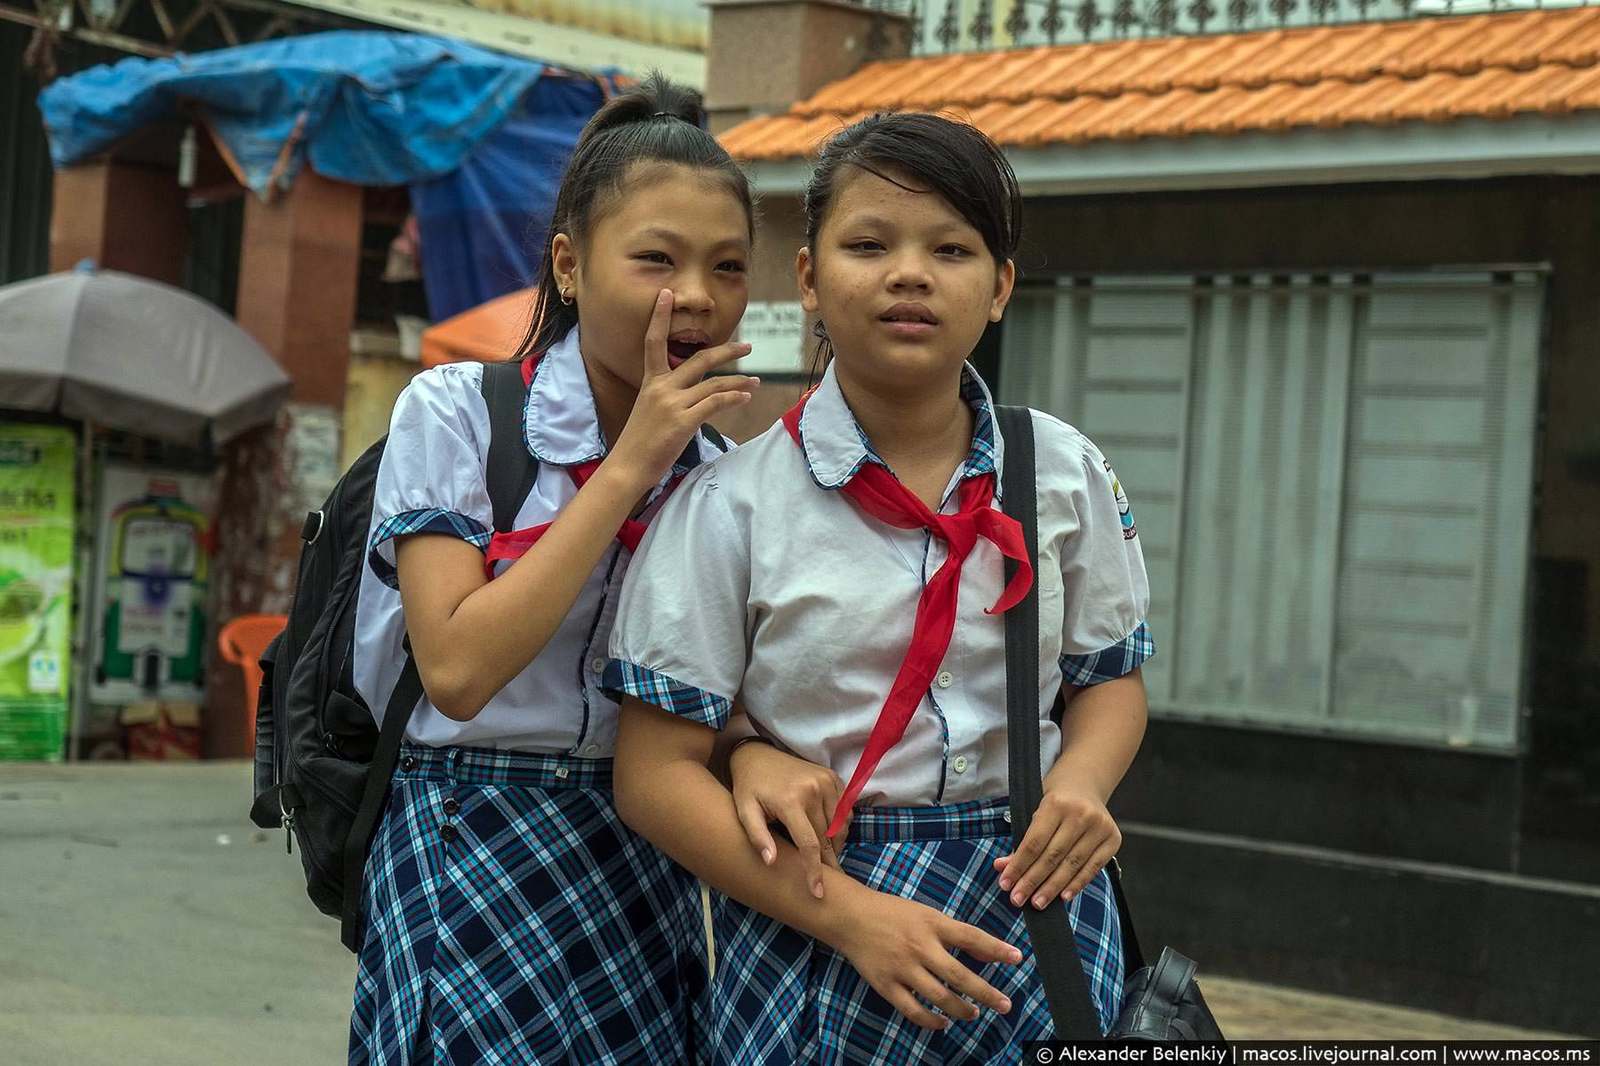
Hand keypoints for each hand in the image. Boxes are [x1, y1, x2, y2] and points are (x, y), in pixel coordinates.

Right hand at [608, 289, 755, 488]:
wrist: (628, 467)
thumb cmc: (640, 442)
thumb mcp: (649, 411)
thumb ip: (668, 397)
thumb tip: (694, 395)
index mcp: (650, 382)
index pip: (654, 342)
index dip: (660, 316)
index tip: (667, 293)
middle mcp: (661, 388)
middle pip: (699, 359)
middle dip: (726, 350)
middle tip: (747, 345)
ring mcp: (672, 404)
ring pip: (713, 383)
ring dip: (739, 380)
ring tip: (756, 382)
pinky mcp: (683, 421)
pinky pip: (715, 403)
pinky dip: (734, 398)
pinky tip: (745, 397)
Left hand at [729, 740, 851, 899]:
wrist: (757, 754)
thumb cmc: (749, 787)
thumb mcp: (744, 811)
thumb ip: (757, 836)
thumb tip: (771, 862)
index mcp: (790, 801)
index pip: (809, 844)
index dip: (814, 871)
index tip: (817, 892)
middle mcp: (813, 789)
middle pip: (828, 838)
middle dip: (828, 862)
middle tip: (826, 880)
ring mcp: (826, 781)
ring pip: (841, 826)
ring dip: (835, 844)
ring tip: (823, 855)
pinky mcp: (833, 777)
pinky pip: (846, 810)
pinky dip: (841, 825)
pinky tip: (827, 832)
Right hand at [832, 887, 1021, 1030]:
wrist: (850, 917)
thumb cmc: (892, 913)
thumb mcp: (926, 913)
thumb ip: (956, 933)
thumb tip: (989, 953)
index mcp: (932, 923)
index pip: (971, 937)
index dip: (996, 948)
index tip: (1018, 958)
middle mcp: (920, 946)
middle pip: (960, 975)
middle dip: (986, 993)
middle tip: (1005, 1004)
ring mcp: (902, 967)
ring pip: (939, 997)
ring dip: (961, 1009)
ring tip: (974, 1013)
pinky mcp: (886, 985)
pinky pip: (913, 1010)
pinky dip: (931, 1021)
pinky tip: (943, 1022)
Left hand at [993, 784, 1120, 909]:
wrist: (1084, 785)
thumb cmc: (1055, 803)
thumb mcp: (1035, 814)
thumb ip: (1021, 842)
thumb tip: (1002, 868)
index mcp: (1056, 803)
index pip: (1034, 842)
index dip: (1018, 866)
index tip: (1006, 884)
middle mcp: (1080, 814)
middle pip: (1052, 856)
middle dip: (1032, 881)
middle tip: (1017, 899)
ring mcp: (1099, 827)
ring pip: (1071, 865)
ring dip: (1052, 888)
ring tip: (1037, 903)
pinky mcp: (1113, 839)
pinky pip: (1092, 868)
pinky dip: (1076, 884)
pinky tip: (1062, 897)